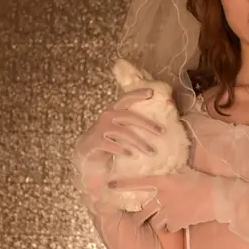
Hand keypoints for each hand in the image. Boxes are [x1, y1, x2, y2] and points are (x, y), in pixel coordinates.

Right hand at [72, 88, 163, 206]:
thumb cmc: (108, 139)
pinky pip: (111, 145)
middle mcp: (107, 117)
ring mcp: (100, 128)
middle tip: (162, 131)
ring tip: (151, 151)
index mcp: (114, 111)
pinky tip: (132, 155)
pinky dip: (123, 150)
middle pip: (129, 116)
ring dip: (139, 142)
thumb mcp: (120, 129)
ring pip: (124, 132)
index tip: (151, 92)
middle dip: (147, 124)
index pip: (126, 99)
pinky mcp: (95, 141)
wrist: (86, 153)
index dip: (137, 94)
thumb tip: (158, 128)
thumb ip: (132, 125)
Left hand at [107, 167, 233, 231]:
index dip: (123, 184)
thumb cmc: (203, 181)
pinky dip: (170, 228)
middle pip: (142, 211)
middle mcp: (164, 197)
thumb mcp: (185, 172)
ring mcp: (170, 211)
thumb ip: (172, 172)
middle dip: (137, 216)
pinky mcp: (178, 222)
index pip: (139, 183)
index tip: (109, 185)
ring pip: (154, 221)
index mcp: (164, 182)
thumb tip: (166, 164)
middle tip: (135, 218)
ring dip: (156, 222)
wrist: (219, 196)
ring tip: (161, 221)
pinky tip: (176, 224)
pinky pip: (168, 228)